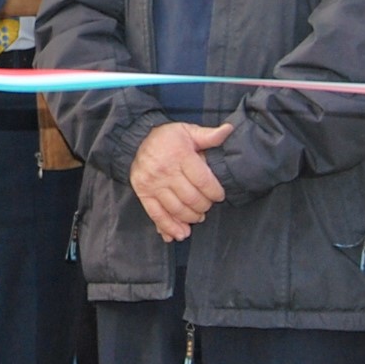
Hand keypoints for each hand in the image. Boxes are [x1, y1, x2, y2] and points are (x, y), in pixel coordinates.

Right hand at [130, 121, 232, 242]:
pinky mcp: (143, 193)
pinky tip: (180, 233)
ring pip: (177, 209)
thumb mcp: (188, 131)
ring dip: (191, 218)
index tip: (219, 196)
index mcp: (180, 154)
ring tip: (198, 217)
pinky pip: (157, 214)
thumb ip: (209, 135)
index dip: (214, 192)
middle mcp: (165, 170)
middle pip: (191, 198)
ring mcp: (153, 184)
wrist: (135, 139)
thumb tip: (229, 130)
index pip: (203, 180)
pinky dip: (169, 227)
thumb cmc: (167, 137)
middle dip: (204, 206)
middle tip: (207, 206)